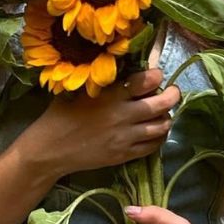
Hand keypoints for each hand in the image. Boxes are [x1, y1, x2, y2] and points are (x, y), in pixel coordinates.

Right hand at [27, 69, 180, 177]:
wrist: (50, 149)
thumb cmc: (60, 114)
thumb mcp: (79, 90)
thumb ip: (102, 81)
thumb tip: (123, 68)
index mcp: (110, 95)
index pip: (146, 81)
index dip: (157, 76)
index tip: (157, 74)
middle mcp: (122, 116)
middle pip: (160, 104)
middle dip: (172, 95)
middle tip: (173, 91)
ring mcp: (125, 138)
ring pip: (160, 127)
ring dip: (167, 117)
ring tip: (165, 112)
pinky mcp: (124, 155)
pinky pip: (152, 146)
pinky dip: (159, 137)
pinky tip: (156, 131)